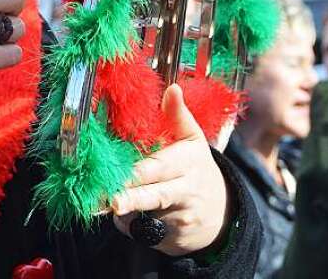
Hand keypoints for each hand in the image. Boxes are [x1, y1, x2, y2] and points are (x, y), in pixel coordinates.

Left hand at [111, 84, 230, 256]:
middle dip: (131, 198)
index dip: (138, 172)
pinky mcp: (172, 239)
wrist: (221, 214)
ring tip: (106, 205)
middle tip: (110, 199)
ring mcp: (180, 218)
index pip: (161, 167)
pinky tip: (128, 217)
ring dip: (126, 213)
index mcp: (189, 162)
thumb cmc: (196, 168)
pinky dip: (131, 226)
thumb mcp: (193, 139)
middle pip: (155, 195)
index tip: (118, 173)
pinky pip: (144, 233)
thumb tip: (173, 88)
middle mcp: (186, 191)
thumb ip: (179, 115)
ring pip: (146, 216)